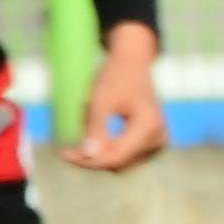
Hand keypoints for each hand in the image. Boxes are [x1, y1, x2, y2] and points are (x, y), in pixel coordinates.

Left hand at [62, 23, 168, 171]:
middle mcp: (159, 136)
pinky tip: (96, 136)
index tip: (64, 154)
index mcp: (149, 126)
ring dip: (100, 153)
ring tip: (83, 134)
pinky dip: (108, 148)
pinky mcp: (152, 141)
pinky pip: (127, 154)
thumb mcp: (100, 101)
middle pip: (119, 161)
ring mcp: (158, 140)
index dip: (89, 159)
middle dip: (92, 157)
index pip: (117, 155)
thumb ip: (96, 129)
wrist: (133, 62)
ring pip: (122, 161)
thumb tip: (88, 156)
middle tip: (66, 150)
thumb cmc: (116, 76)